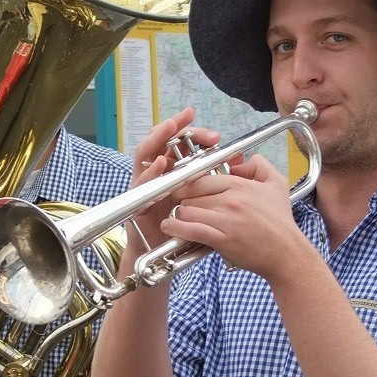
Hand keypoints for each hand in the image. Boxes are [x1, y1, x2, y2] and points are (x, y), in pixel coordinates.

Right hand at [127, 108, 219, 252]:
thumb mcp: (206, 201)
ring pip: (146, 154)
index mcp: (175, 170)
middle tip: (189, 119)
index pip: (182, 144)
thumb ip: (219, 180)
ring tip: (170, 127)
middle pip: (163, 141)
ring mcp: (145, 185)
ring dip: (157, 139)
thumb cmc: (186, 228)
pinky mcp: (136, 200)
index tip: (211, 129)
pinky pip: (141, 182)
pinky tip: (161, 164)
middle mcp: (158, 174)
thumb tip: (240, 160)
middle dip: (175, 127)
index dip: (195, 133)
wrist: (164, 257)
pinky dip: (150, 172)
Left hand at [160, 153, 303, 280]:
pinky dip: (177, 228)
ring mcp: (226, 220)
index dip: (188, 183)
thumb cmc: (280, 221)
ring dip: (179, 214)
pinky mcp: (222, 240)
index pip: (202, 177)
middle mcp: (231, 199)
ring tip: (176, 217)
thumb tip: (239, 162)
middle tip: (179, 204)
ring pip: (188, 210)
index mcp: (240, 185)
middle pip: (191, 193)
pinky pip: (192, 230)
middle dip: (182, 198)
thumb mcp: (277, 184)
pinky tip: (169, 226)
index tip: (183, 188)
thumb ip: (259, 165)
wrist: (286, 253)